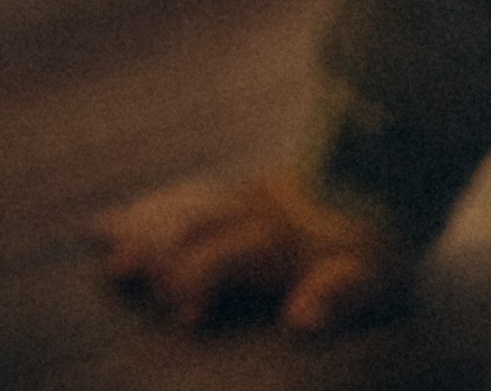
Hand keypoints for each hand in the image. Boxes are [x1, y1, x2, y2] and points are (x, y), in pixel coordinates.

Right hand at [89, 168, 407, 332]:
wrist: (387, 169)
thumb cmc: (377, 241)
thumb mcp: (371, 276)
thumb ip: (335, 295)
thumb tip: (300, 321)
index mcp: (272, 238)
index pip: (217, 257)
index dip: (194, 284)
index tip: (185, 321)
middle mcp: (246, 212)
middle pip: (185, 226)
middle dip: (150, 249)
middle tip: (119, 272)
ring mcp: (239, 197)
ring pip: (178, 205)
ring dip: (139, 223)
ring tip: (102, 238)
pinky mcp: (237, 191)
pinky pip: (183, 195)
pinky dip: (149, 206)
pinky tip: (123, 216)